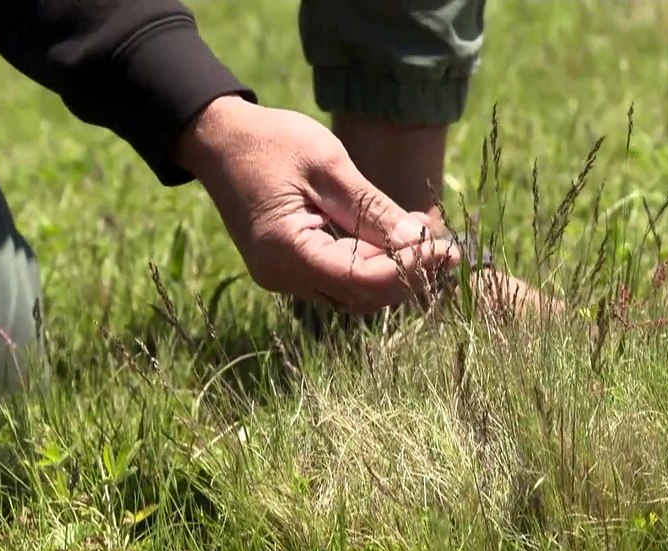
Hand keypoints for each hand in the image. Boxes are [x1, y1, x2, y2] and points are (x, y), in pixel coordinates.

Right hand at [172, 95, 460, 313]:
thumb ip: (373, 209)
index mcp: (286, 252)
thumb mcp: (328, 166)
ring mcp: (286, 276)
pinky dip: (374, 261)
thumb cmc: (270, 142)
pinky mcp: (293, 266)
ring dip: (396, 269)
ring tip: (427, 235)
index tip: (447, 249)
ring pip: (356, 291)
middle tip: (449, 246)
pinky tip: (398, 234)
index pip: (362, 281)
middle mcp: (284, 276)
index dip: (410, 270)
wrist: (218, 138)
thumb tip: (420, 243)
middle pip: (363, 294)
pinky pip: (342, 276)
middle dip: (410, 274)